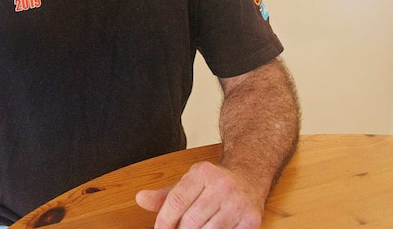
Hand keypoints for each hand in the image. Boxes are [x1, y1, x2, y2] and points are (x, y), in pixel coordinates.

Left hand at [135, 161, 263, 228]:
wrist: (249, 177)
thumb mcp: (188, 182)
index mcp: (202, 173)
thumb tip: (140, 199)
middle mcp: (222, 185)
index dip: (164, 221)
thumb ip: (164, 195)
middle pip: (191, 220)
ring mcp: (238, 203)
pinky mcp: (252, 219)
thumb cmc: (213, 183)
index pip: (176, 201)